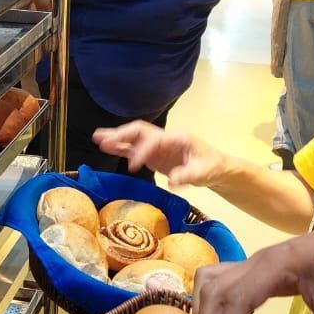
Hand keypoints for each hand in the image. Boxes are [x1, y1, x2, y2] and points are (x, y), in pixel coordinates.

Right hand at [93, 121, 227, 187]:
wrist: (215, 168)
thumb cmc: (211, 167)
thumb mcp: (203, 172)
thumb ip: (188, 175)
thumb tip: (172, 181)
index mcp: (177, 138)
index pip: (154, 140)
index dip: (142, 151)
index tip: (132, 166)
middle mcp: (164, 138)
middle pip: (139, 131)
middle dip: (121, 134)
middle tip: (103, 139)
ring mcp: (158, 146)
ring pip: (134, 138)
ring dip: (117, 138)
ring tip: (97, 139)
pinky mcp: (154, 155)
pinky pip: (135, 149)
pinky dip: (121, 148)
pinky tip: (107, 148)